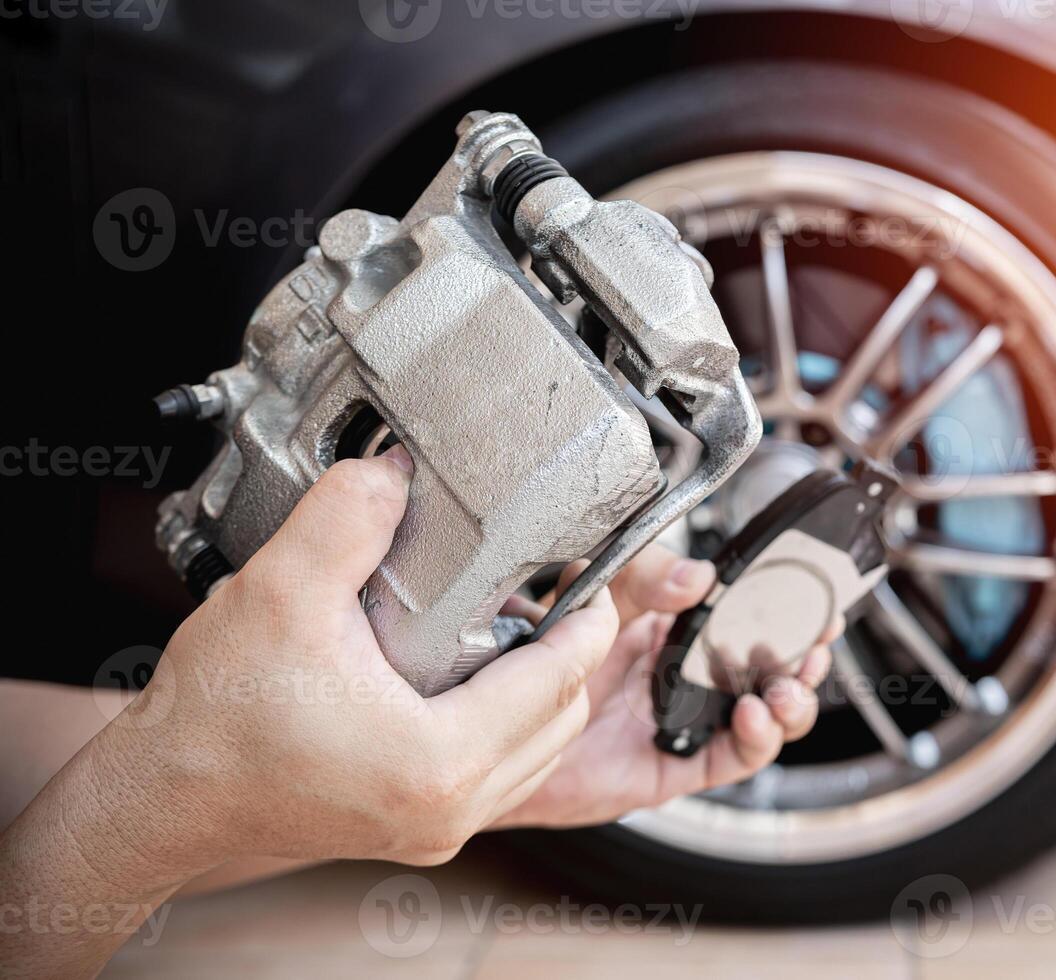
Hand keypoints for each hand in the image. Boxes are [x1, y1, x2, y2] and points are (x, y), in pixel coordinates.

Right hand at [97, 448, 619, 867]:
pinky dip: (509, 726)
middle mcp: (448, 808)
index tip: (595, 584)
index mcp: (436, 760)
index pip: (556, 682)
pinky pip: (499, 777)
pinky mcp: (416, 828)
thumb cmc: (216, 720)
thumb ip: (345, 520)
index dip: (588, 624)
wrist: (166, 792)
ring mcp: (434, 828)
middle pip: (561, 722)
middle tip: (563, 599)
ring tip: (522, 632)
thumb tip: (393, 473)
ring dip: (544, 695)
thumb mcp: (279, 594)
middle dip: (573, 657)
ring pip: (536, 757)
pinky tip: (479, 681)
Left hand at [496, 544, 835, 828]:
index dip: (788, 608)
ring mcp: (683, 721)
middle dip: (804, 656)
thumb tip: (697, 575)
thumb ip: (640, 575)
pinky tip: (755, 715)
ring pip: (763, 715)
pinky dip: (757, 739)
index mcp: (672, 627)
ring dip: (791, 701)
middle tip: (818, 643)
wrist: (493, 729)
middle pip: (769, 667)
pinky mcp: (674, 765)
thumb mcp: (594, 596)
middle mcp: (685, 674)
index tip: (815, 597)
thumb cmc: (537, 662)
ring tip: (787, 687)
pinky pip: (731, 758)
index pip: (746, 614)